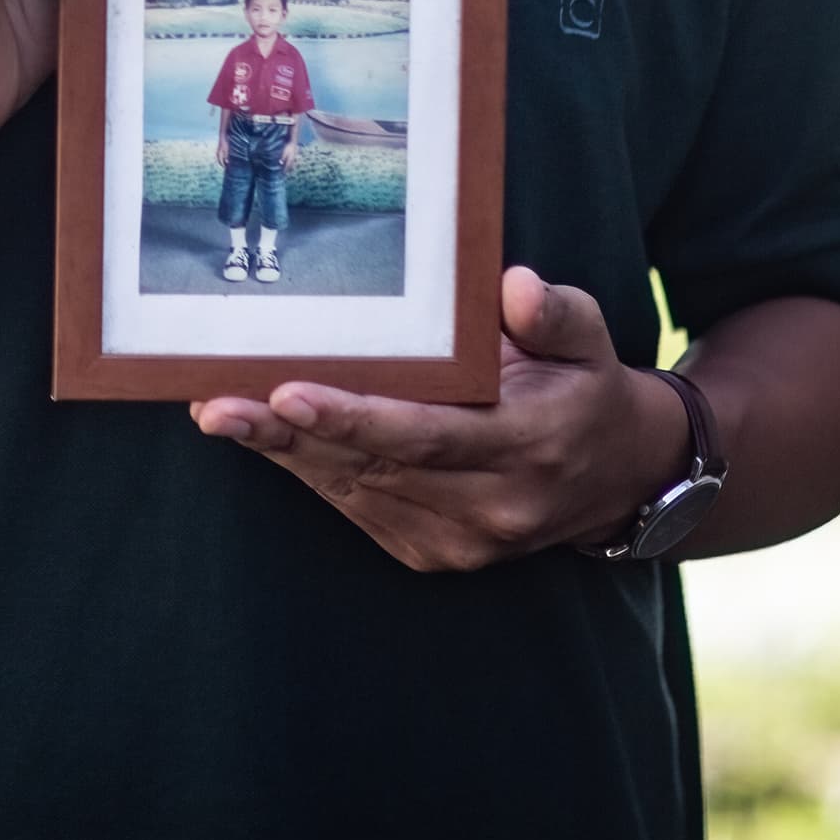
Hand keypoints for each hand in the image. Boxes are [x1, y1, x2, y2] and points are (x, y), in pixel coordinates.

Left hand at [190, 267, 686, 571]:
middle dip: (289, 436)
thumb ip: (555, 312)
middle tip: (219, 405)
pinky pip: (358, 507)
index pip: (426, 434)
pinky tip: (264, 435)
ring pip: (354, 490)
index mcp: (526, 445)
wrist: (620, 477)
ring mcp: (461, 539)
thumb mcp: (590, 336)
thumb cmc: (583, 386)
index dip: (354, 417)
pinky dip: (309, 471)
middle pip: (373, 467)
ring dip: (284, 453)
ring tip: (219, 412)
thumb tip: (515, 288)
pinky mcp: (434, 552)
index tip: (289, 393)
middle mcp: (491, 504)